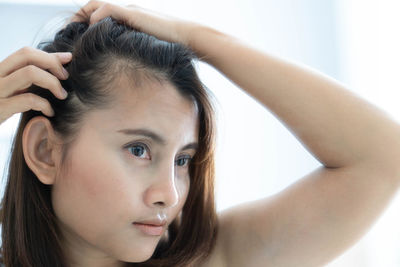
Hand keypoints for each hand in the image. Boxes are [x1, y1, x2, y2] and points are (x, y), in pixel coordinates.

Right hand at [0, 47, 70, 124]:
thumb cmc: (3, 110)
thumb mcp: (12, 91)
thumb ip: (28, 78)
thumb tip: (60, 62)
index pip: (26, 52)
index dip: (50, 55)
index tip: (68, 60)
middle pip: (27, 55)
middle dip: (52, 63)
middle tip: (65, 77)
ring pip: (29, 73)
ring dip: (52, 82)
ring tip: (62, 95)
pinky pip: (28, 99)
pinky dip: (45, 104)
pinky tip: (49, 112)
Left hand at [69, 0, 199, 47]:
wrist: (186, 36)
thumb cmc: (170, 45)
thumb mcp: (145, 47)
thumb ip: (131, 49)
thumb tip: (120, 65)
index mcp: (127, 17)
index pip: (99, 13)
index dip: (84, 22)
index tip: (75, 36)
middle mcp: (126, 10)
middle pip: (93, 6)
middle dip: (77, 18)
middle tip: (67, 33)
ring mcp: (129, 10)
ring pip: (97, 5)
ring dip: (82, 17)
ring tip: (72, 31)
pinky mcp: (133, 13)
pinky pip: (108, 10)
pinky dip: (97, 18)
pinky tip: (91, 31)